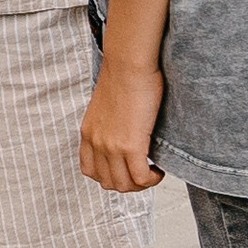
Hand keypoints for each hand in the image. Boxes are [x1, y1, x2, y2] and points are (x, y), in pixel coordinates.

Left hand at [81, 59, 166, 190]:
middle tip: (145, 173)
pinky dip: (152, 180)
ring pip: (124, 185)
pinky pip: (140, 178)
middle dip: (128, 184)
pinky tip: (159, 170)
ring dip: (141, 185)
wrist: (128, 63)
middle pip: (108, 182)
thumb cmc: (124, 76)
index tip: (126, 169)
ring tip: (153, 173)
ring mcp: (111, 146)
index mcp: (87, 132)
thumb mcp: (107, 105)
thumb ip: (109, 123)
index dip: (110, 176)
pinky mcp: (130, 145)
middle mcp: (96, 142)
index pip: (89, 170)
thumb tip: (125, 131)